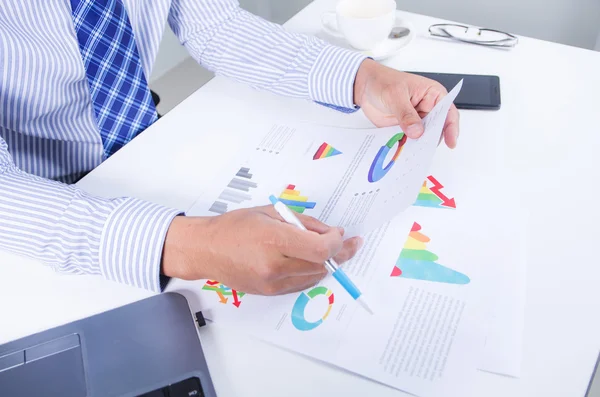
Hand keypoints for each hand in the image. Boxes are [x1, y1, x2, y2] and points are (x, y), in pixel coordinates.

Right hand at [161, 206, 362, 294]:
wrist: (207, 250)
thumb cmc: (235, 226)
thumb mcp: (271, 212)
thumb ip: (303, 223)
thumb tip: (329, 233)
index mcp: (274, 241)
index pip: (319, 249)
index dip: (336, 242)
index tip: (339, 233)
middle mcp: (274, 266)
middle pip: (321, 265)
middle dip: (340, 253)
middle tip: (351, 243)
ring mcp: (272, 283)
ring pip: (315, 276)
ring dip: (326, 263)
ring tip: (329, 249)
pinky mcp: (270, 292)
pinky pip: (301, 284)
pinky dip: (311, 272)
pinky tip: (310, 260)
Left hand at [353, 59, 459, 148]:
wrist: (364, 86)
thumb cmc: (383, 81)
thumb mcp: (395, 95)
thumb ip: (406, 114)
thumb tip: (417, 131)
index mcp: (433, 95)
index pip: (448, 113)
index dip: (451, 128)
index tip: (450, 143)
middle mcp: (427, 109)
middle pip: (437, 129)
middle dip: (431, 140)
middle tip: (424, 150)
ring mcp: (416, 121)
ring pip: (423, 138)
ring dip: (418, 146)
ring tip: (412, 154)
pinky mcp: (404, 129)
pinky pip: (409, 141)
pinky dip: (406, 147)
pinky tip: (402, 152)